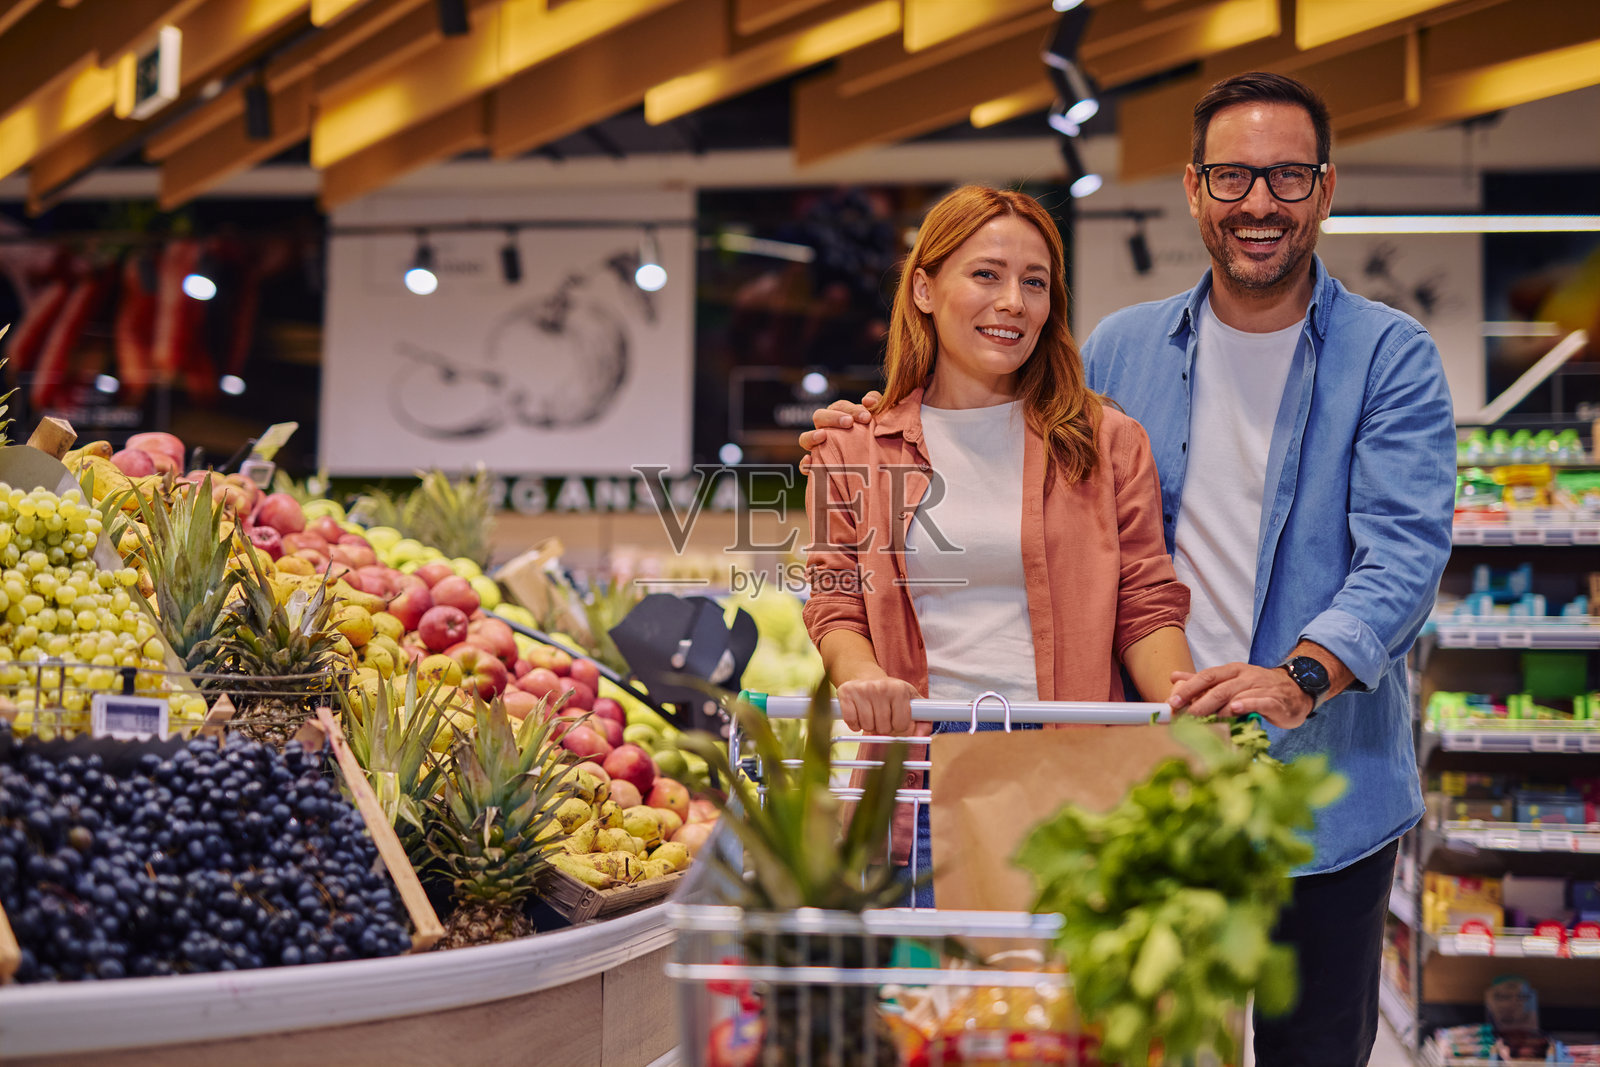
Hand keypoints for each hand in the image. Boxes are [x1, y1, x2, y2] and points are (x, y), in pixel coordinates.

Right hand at [797, 392, 879, 473]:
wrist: (877, 469)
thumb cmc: (876, 439)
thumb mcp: (880, 418)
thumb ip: (876, 402)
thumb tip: (867, 401)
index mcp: (839, 417)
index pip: (839, 406)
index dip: (851, 409)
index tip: (867, 417)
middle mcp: (826, 431)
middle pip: (819, 417)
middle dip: (832, 418)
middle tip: (849, 423)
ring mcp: (819, 449)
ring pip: (804, 439)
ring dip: (811, 436)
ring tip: (823, 436)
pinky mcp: (817, 469)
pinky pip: (804, 466)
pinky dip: (804, 464)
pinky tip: (810, 461)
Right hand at [837, 676, 917, 735]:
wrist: (866, 675)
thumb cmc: (891, 693)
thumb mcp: (910, 701)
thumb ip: (923, 720)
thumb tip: (922, 735)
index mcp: (899, 689)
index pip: (901, 725)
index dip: (899, 727)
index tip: (896, 720)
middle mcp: (881, 687)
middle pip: (883, 728)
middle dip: (883, 727)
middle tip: (882, 717)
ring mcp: (862, 689)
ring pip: (867, 726)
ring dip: (869, 726)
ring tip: (871, 714)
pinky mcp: (846, 693)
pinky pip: (851, 722)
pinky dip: (854, 724)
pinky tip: (858, 715)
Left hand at [1168, 664, 1315, 729]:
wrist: (1296, 689)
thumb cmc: (1258, 687)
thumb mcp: (1230, 680)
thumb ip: (1203, 681)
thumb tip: (1174, 677)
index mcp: (1232, 671)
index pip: (1207, 676)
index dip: (1189, 688)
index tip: (1173, 701)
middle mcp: (1246, 676)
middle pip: (1220, 687)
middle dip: (1199, 701)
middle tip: (1184, 715)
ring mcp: (1262, 688)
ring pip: (1237, 695)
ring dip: (1218, 707)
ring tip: (1201, 717)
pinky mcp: (1276, 701)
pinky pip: (1261, 702)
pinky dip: (1248, 705)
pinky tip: (1236, 710)